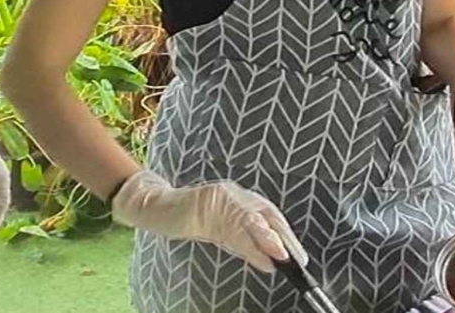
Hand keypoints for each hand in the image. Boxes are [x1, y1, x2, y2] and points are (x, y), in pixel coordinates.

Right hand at [110, 169, 306, 273]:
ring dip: (267, 239)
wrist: (157, 205)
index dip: (284, 234)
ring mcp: (217, 197)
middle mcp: (232, 193)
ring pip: (248, 219)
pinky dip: (247, 244)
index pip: (268, 214)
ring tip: (281, 257)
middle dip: (281, 237)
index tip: (297, 257)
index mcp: (238, 196)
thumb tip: (270, 260)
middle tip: (295, 259)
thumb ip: (243, 240)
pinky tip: (260, 259)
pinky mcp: (202, 204)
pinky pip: (228, 224)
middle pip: (264, 214)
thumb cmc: (188, 217)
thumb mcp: (220, 229)